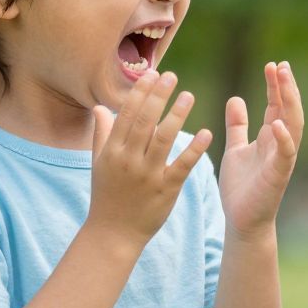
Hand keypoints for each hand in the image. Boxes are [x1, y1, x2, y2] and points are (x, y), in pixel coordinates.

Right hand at [87, 71, 213, 246]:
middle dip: (158, 96)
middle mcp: (129, 160)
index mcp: (113, 151)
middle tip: (172, 76)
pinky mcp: (166, 190)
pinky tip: (207, 133)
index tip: (152, 73)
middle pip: (145, 121)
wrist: (113, 234)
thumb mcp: (99, 164)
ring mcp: (148, 175)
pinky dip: (195, 148)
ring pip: (164, 139)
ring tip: (189, 95)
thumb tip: (99, 107)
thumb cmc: (106, 196)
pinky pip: (182, 165)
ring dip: (177, 115)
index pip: (127, 114)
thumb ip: (101, 134)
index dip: (140, 92)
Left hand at [216, 61, 303, 236]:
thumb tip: (236, 98)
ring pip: (293, 126)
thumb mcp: (236, 149)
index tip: (273, 65)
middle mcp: (280, 145)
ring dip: (289, 103)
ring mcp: (281, 159)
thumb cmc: (241, 187)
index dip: (276, 86)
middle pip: (289, 110)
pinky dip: (284, 138)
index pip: (277, 106)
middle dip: (286, 88)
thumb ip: (238, 126)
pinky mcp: (278, 175)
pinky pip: (285, 154)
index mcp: (270, 138)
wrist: (242, 220)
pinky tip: (276, 124)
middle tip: (281, 66)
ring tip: (283, 82)